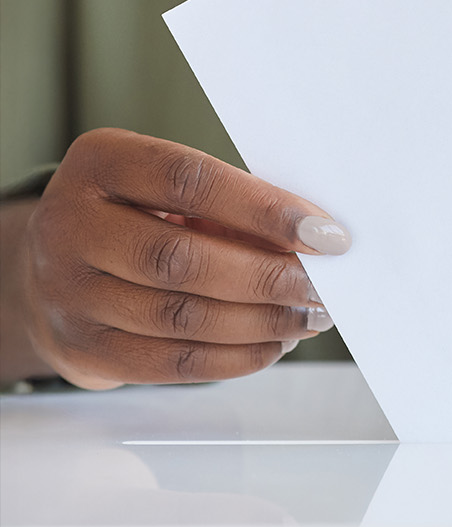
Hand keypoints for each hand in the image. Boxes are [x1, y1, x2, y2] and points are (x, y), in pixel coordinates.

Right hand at [12, 128, 350, 388]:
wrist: (52, 268)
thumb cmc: (134, 217)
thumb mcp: (164, 187)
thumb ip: (227, 206)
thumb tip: (312, 241)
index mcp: (100, 163)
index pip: (189, 182)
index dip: (263, 209)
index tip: (323, 234)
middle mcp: (71, 225)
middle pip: (181, 259)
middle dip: (267, 276)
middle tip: (321, 285)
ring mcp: (69, 293)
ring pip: (180, 318)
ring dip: (261, 321)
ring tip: (308, 317)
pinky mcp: (84, 349)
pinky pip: (172, 364)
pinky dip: (236, 357)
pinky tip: (274, 343)